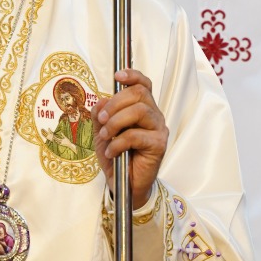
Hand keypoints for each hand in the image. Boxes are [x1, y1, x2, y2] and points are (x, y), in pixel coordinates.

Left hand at [94, 68, 167, 208]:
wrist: (123, 184)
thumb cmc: (116, 156)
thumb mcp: (102, 133)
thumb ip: (101, 115)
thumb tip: (101, 101)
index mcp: (143, 108)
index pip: (144, 85)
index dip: (132, 75)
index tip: (117, 76)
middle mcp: (154, 116)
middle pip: (140, 94)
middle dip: (115, 103)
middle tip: (102, 119)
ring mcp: (159, 130)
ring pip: (139, 111)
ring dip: (116, 122)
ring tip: (106, 136)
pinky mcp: (159, 145)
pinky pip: (136, 135)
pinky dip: (118, 143)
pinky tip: (112, 152)